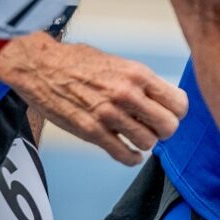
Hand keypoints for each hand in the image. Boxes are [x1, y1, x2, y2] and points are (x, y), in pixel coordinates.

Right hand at [0, 34, 187, 165]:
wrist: (41, 66)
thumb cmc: (78, 62)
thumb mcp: (118, 63)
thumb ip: (140, 82)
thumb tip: (160, 99)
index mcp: (137, 74)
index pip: (178, 103)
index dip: (176, 112)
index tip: (169, 114)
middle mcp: (127, 94)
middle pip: (168, 126)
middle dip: (164, 130)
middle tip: (155, 129)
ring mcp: (109, 115)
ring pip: (148, 142)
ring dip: (145, 143)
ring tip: (137, 137)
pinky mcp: (91, 132)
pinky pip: (123, 154)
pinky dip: (131, 158)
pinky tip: (130, 154)